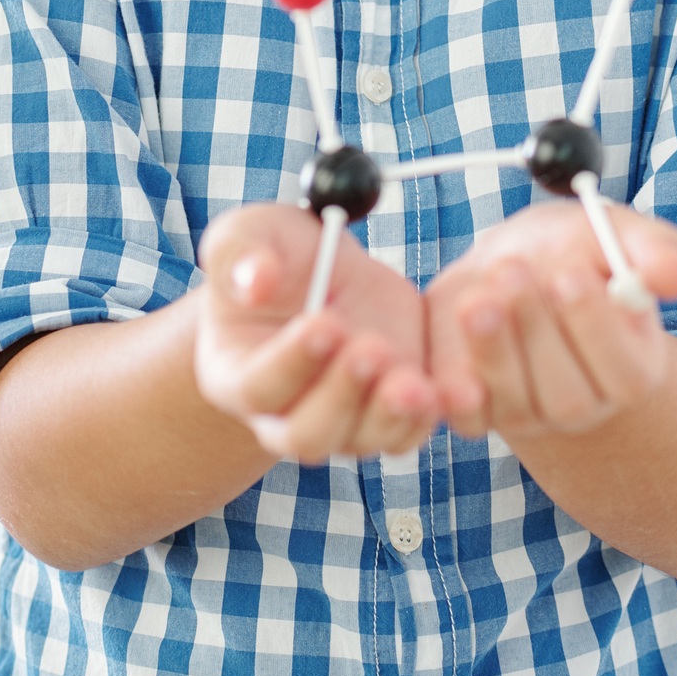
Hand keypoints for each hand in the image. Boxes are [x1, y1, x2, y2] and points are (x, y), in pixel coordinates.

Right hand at [195, 203, 439, 462]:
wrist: (320, 268)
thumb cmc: (273, 253)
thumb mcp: (247, 235)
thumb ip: (239, 255)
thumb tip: (256, 282)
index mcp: (236, 373)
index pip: (258, 386)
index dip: (290, 362)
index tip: (324, 323)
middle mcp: (283, 412)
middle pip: (307, 432)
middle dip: (341, 395)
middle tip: (371, 349)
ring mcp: (339, 417)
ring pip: (359, 439)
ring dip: (387, 414)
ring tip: (412, 381)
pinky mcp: (386, 408)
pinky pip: (405, 430)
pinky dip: (425, 415)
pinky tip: (440, 389)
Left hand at [425, 201, 676, 441]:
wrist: (510, 265)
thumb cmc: (571, 250)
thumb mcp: (612, 234)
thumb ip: (651, 251)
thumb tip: (676, 276)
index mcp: (631, 366)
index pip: (626, 373)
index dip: (596, 328)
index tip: (569, 275)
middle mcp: (583, 403)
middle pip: (567, 396)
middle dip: (536, 331)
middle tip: (512, 272)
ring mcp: (530, 415)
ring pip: (516, 404)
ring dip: (493, 349)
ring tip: (477, 295)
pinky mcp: (479, 413)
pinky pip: (467, 415)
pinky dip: (454, 387)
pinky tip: (447, 339)